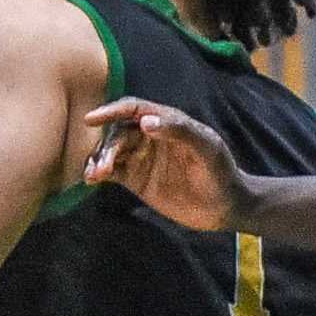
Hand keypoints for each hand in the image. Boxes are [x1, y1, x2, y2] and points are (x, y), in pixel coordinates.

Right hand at [81, 95, 247, 229]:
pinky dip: (99, 172)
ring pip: (111, 151)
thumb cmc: (220, 171)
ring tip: (94, 175)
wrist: (224, 206)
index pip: (133, 109)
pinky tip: (91, 179)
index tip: (91, 118)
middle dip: (107, 146)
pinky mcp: (136, 179)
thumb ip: (178, 131)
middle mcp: (149, 136)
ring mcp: (141, 157)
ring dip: (99, 159)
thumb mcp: (206, 148)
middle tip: (103, 166)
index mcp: (166, 121)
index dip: (111, 111)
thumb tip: (144, 121)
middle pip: (118, 132)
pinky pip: (112, 171)